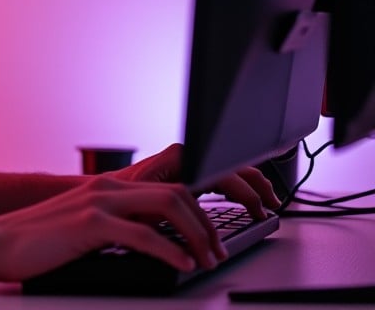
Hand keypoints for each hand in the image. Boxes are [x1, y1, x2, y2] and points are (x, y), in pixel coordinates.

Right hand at [0, 174, 225, 280]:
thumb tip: (154, 244)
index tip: (214, 234)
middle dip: (208, 222)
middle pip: (178, 192)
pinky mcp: (89, 223)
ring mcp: (99, 202)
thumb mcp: (84, 228)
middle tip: (217, 251)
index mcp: (109, 188)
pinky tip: (182, 265)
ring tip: (208, 258)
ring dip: (198, 233)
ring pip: (169, 205)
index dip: (200, 207)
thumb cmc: (36, 242)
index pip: (169, 185)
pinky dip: (171, 250)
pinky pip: (144, 234)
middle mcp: (108, 188)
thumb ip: (116, 226)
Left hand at [108, 143, 281, 218]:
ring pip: (232, 171)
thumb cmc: (122, 198)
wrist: (105, 193)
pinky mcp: (189, 172)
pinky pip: (223, 177)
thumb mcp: (150, 204)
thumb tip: (198, 222)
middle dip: (257, 188)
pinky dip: (240, 189)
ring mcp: (190, 162)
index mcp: (182, 158)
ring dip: (253, 187)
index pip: (227, 173)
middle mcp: (188, 155)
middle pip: (235, 168)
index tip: (262, 207)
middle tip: (272, 207)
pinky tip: (251, 202)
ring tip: (269, 204)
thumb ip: (176, 207)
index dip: (246, 193)